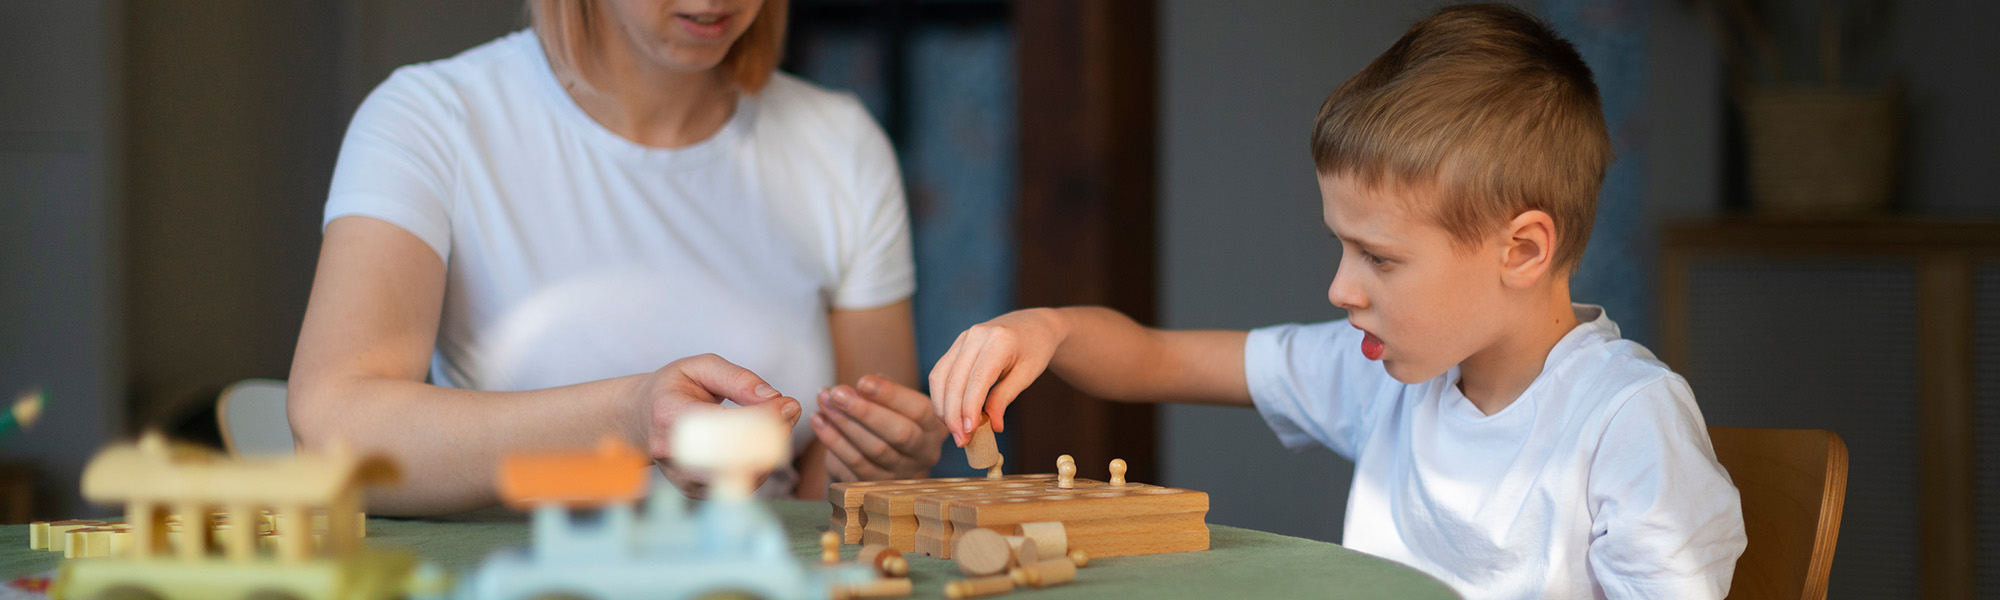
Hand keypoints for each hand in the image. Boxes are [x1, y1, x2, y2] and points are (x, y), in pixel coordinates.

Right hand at [627, 353, 801, 497]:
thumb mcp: (701, 367)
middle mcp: (672, 452)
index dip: (762, 417)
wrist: (640, 418)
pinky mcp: (696, 492)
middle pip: (735, 456)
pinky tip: (758, 443)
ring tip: (775, 423)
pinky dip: (760, 464)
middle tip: (789, 411)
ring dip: (770, 450)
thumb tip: (774, 400)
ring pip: (742, 475)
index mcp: (669, 415)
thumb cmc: (674, 389)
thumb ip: (738, 379)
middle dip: (772, 435)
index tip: (787, 403)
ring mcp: (683, 477)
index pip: (721, 424)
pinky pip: (740, 484)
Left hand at [810, 375, 947, 481]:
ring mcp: (902, 473)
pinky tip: (819, 420)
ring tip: (824, 401)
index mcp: (935, 427)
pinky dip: (833, 440)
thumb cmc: (890, 415)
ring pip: (874, 450)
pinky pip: (854, 464)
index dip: (890, 395)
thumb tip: (858, 388)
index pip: (919, 410)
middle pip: (899, 434)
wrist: (882, 450)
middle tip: (837, 393)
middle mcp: (925, 453)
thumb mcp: (895, 400)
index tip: (862, 381)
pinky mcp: (878, 486)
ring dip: (844, 424)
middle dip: (864, 411)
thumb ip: (882, 390)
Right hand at [926, 308, 1067, 445]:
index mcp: (998, 340)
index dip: (970, 407)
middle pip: (954, 380)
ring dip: (943, 408)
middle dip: (953, 414)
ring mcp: (962, 339)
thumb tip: (992, 426)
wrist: (1033, 325)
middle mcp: (975, 336)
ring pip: (940, 377)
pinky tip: (950, 415)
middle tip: (962, 441)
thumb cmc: (1035, 350)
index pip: (977, 379)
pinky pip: (940, 373)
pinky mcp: (955, 346)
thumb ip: (1005, 398)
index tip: (969, 432)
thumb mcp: (1027, 375)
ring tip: (955, 431)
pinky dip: (941, 396)